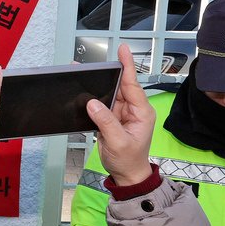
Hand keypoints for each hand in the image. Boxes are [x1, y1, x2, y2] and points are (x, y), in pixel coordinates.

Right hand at [85, 44, 155, 187]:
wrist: (127, 175)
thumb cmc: (128, 161)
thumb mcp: (118, 142)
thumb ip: (106, 122)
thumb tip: (93, 103)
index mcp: (141, 112)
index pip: (133, 84)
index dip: (127, 66)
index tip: (123, 49)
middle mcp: (133, 109)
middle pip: (119, 85)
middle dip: (107, 74)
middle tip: (91, 64)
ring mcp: (122, 113)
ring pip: (109, 93)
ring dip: (97, 86)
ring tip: (82, 74)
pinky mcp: (112, 118)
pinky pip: (102, 104)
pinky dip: (93, 98)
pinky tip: (83, 92)